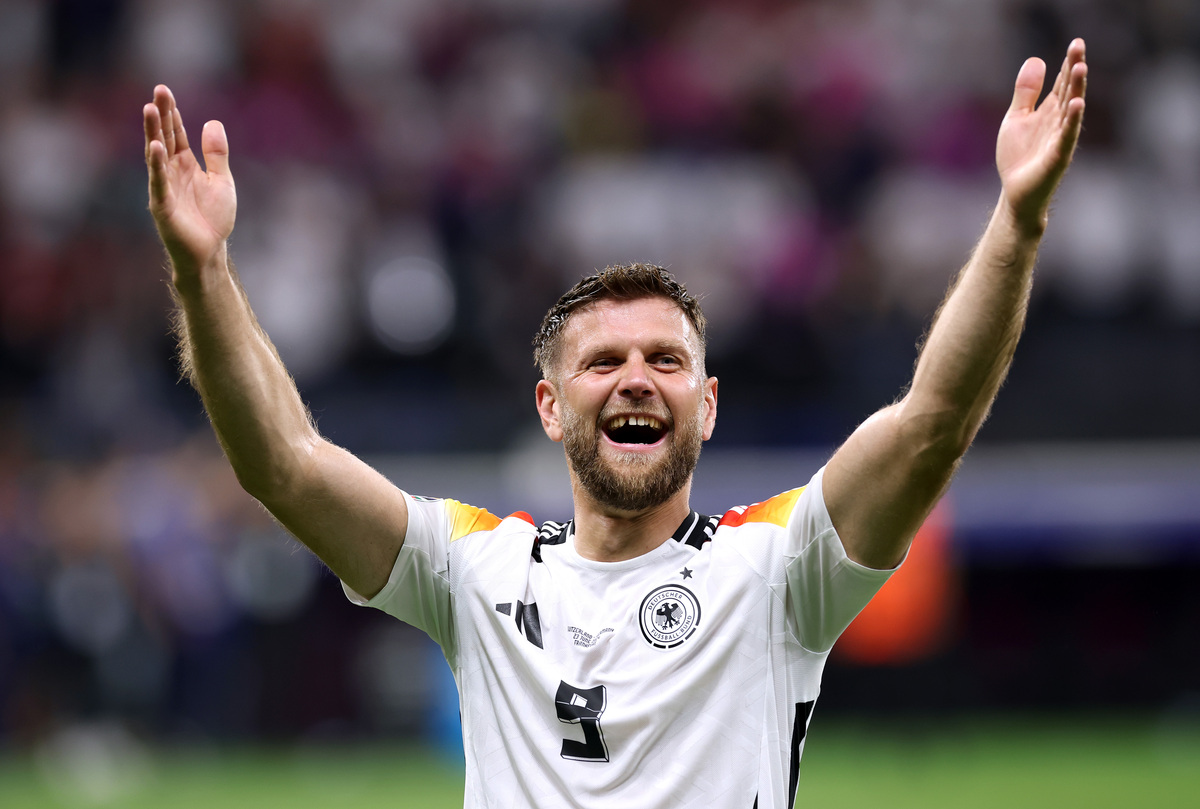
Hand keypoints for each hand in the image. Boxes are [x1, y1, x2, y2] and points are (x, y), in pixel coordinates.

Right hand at [144, 85, 236, 276]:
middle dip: (160, 115)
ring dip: (152, 133)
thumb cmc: (213, 218)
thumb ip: (217, 154)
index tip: (164, 91)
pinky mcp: (162, 205)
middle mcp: (171, 172)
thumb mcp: (222, 181)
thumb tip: (212, 122)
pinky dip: (157, 165)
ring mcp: (164, 187)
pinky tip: (156, 147)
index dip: (171, 113)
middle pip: (163, 137)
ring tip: (149, 109)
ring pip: (156, 155)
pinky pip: (159, 182)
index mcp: (185, 164)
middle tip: (157, 91)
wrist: (209, 250)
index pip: (175, 133)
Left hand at [995, 38, 1086, 230]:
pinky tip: (1076, 104)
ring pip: (1071, 110)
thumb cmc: (1019, 157)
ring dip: (1076, 89)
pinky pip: (1067, 136)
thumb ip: (1025, 92)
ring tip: (1080, 67)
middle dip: (1074, 69)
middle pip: (1069, 90)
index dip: (1068, 64)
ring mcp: (1061, 138)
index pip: (1062, 83)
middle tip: (1079, 46)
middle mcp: (1060, 122)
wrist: (1016, 192)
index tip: (1076, 43)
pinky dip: (1072, 121)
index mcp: (1050, 111)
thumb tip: (1037, 59)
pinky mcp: (1057, 157)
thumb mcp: (1016, 118)